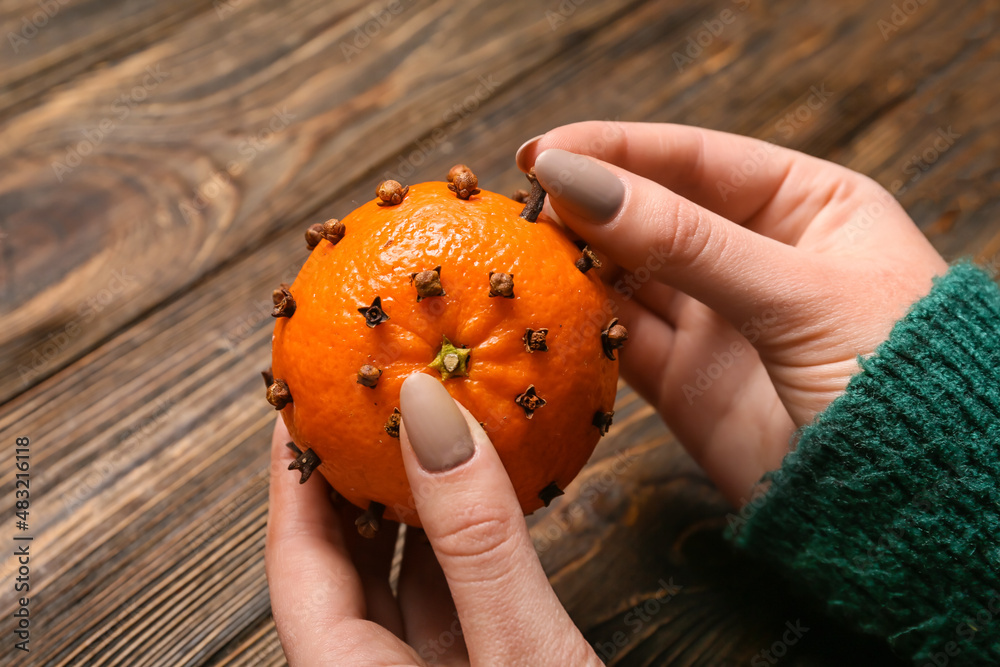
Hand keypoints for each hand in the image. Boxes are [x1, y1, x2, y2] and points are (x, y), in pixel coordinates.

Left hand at [265, 373, 600, 665]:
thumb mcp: (523, 650)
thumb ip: (475, 540)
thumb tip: (428, 410)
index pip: (294, 563)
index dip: (294, 477)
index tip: (301, 406)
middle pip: (340, 570)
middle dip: (350, 485)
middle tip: (362, 405)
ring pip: (400, 589)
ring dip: (412, 515)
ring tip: (423, 438)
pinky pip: (455, 606)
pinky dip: (462, 552)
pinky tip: (482, 503)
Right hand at [516, 122, 947, 504]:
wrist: (912, 505)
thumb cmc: (896, 376)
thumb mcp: (798, 293)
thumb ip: (688, 242)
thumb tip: (583, 186)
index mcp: (805, 205)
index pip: (696, 158)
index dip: (618, 148)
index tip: (545, 149)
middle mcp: (755, 255)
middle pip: (653, 213)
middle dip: (588, 204)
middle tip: (521, 201)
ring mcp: (718, 319)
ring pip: (629, 277)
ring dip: (577, 263)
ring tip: (520, 252)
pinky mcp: (688, 382)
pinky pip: (621, 340)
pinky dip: (582, 326)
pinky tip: (546, 310)